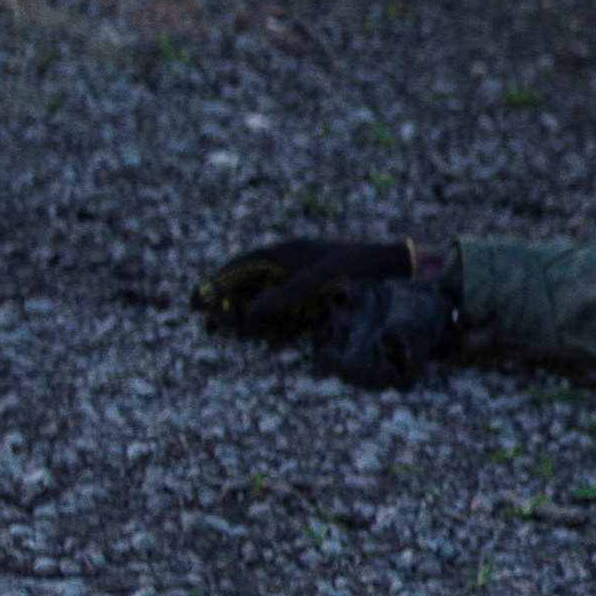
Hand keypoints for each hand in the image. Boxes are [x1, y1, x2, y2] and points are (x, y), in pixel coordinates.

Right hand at [195, 234, 433, 339]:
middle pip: (248, 288)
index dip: (217, 282)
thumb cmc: (361, 266)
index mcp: (287, 253)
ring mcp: (303, 288)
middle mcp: (291, 270)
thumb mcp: (320, 277)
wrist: (399, 272)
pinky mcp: (317, 305)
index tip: (196, 300)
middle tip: (209, 326)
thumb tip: (247, 315)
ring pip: (264, 306)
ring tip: (230, 335)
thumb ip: (285, 295)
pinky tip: (268, 341)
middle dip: (228, 306)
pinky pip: (287, 318)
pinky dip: (274, 329)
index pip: (241, 266)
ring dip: (248, 321)